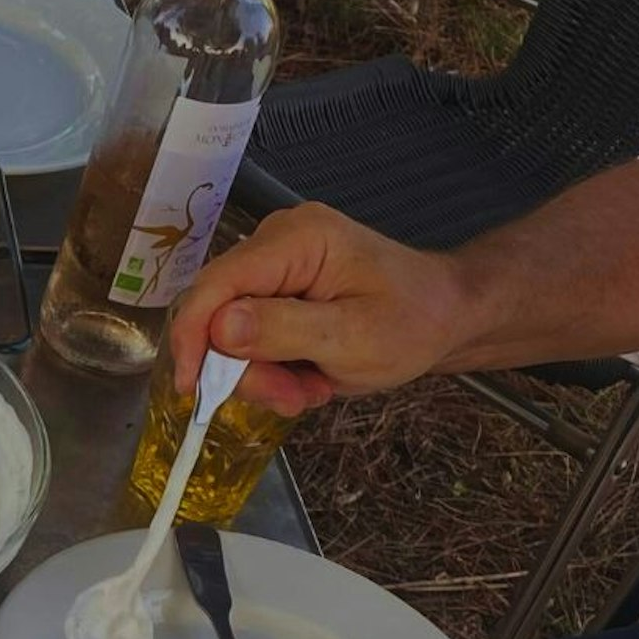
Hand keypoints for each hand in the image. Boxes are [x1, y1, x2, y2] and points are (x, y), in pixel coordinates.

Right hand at [169, 203, 480, 420]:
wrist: (446, 313)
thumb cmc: (413, 322)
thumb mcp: (353, 338)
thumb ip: (283, 330)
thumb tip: (219, 329)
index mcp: (297, 240)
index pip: (216, 284)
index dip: (193, 337)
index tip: (192, 389)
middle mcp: (277, 239)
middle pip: (219, 309)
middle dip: (244, 366)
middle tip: (289, 399)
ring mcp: (277, 260)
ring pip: (230, 327)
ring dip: (262, 372)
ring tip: (309, 390)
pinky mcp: (279, 282)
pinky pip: (249, 329)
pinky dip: (271, 363)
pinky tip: (306, 375)